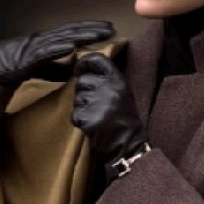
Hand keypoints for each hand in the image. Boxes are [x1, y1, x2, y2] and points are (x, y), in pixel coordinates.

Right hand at [0, 21, 114, 85]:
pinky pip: (45, 51)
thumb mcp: (40, 68)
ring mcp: (35, 46)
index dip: (90, 30)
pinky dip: (59, 47)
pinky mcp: (26, 56)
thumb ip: (56, 68)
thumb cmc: (11, 66)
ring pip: (63, 38)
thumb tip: (74, 72)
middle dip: (92, 29)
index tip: (108, 29)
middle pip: (72, 32)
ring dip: (82, 35)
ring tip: (98, 33)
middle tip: (111, 27)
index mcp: (47, 42)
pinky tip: (72, 45)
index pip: (73, 33)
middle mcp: (43, 40)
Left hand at [72, 53, 148, 167]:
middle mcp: (108, 87)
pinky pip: (75, 114)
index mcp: (118, 79)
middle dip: (83, 91)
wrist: (128, 144)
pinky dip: (80, 121)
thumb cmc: (124, 118)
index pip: (96, 59)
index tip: (79, 69)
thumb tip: (83, 67)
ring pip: (77, 98)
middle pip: (82, 80)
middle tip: (95, 103)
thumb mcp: (122, 91)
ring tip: (96, 115)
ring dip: (82, 107)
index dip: (84, 63)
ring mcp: (97, 103)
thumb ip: (107, 78)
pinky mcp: (88, 118)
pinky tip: (93, 124)